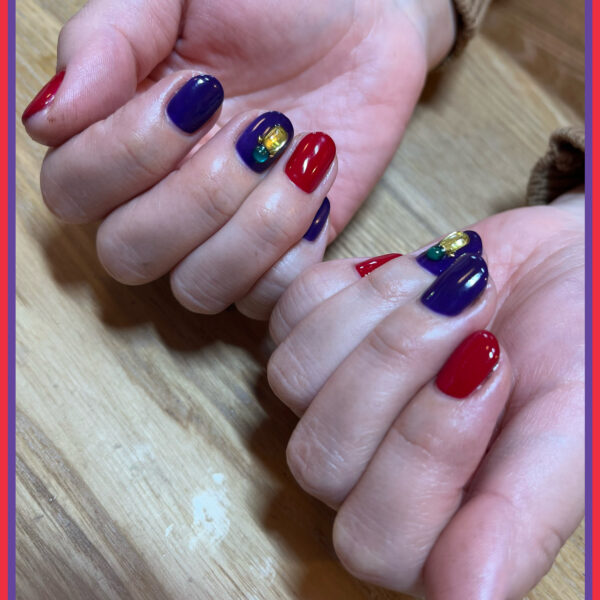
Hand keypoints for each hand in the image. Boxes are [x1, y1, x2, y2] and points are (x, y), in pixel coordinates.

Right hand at [23, 0, 454, 316]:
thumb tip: (49, 118)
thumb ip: (109, 41)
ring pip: (197, 289)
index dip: (129, 154)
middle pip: (129, 256)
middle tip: (259, 131)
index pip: (73, 194)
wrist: (365, 20)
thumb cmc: (272, 1)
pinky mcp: (284, 254)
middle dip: (199, 196)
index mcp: (121, 139)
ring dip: (253, 228)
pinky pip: (266, 299)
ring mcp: (224, 236)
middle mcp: (163, 201)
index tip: (201, 92)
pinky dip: (294, 252)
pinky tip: (318, 186)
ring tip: (299, 154)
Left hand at [267, 192, 583, 597]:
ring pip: (293, 379)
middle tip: (472, 311)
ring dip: (376, 316)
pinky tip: (409, 274)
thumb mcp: (572, 432)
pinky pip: (289, 314)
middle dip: (397, 366)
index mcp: (433, 529)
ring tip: (445, 282)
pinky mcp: (319, 338)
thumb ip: (522, 517)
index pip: (376, 540)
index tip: (491, 366)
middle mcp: (368, 478)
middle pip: (320, 459)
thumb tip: (464, 597)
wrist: (567, 271)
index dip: (425, 450)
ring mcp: (332, 403)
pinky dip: (350, 285)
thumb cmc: (582, 349)